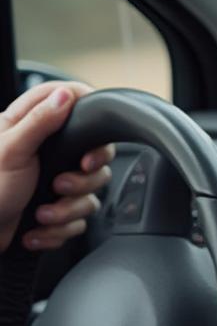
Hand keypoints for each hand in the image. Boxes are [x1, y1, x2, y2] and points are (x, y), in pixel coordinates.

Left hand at [0, 82, 114, 253]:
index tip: (88, 151)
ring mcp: (55, 184)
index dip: (92, 127)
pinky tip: (36, 228)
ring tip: (41, 214)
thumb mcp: (11, 149)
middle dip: (81, 183)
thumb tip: (67, 95)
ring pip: (89, 197)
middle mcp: (48, 154)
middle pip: (96, 162)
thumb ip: (40, 121)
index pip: (74, 113)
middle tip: (58, 186)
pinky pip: (78, 223)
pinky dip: (58, 230)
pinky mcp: (58, 211)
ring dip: (65, 212)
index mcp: (33, 128)